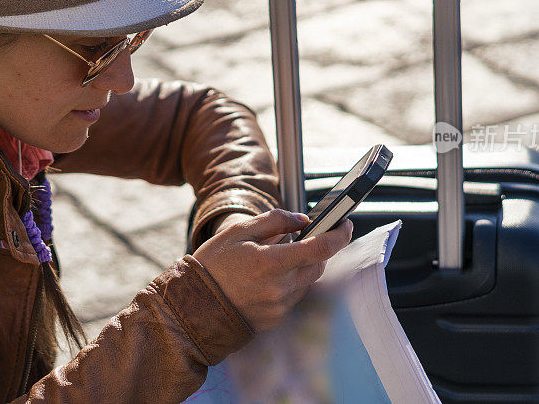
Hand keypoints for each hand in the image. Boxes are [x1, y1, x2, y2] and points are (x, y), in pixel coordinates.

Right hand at [193, 209, 352, 332]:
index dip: (339, 234)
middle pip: (318, 264)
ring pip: (306, 280)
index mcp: (271, 263)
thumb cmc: (213, 265)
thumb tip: (303, 220)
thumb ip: (275, 221)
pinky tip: (265, 277)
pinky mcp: (277, 318)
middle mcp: (280, 288)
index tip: (345, 224)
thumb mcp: (238, 232)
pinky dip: (288, 282)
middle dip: (317, 249)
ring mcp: (280, 306)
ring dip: (300, 266)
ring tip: (273, 258)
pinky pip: (293, 296)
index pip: (321, 248)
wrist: (193, 307)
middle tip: (301, 238)